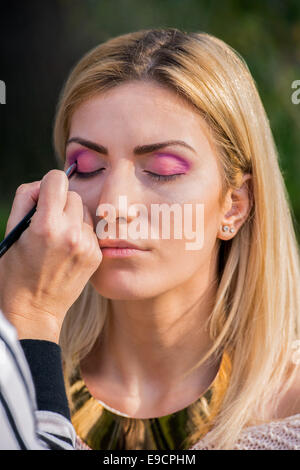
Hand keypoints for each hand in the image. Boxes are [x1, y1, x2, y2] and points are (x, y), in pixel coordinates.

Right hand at [0, 170, 101, 342]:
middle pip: (73, 194)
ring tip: (58, 238)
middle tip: (48, 222)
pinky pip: (90, 229)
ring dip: (72, 217)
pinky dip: (80, 233)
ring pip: (84, 211)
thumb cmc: (16, 269)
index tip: (44, 198)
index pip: (57, 179)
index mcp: (47, 225)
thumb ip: (27, 198)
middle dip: (60, 203)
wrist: (35, 308)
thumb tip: (45, 184)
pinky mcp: (96, 254)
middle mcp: (71, 233)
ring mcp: (87, 245)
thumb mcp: (13, 231)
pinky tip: (68, 250)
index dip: (47, 185)